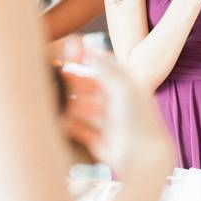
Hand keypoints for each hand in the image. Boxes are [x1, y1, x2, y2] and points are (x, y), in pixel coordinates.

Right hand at [61, 42, 172, 176]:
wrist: (144, 158)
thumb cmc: (138, 118)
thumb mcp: (121, 85)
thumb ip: (102, 64)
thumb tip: (84, 43)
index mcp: (125, 87)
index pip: (103, 68)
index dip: (86, 61)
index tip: (68, 56)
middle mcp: (117, 104)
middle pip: (89, 88)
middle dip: (73, 84)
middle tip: (56, 80)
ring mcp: (108, 124)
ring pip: (82, 109)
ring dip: (70, 105)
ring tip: (56, 101)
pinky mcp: (99, 143)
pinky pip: (80, 131)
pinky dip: (69, 126)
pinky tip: (59, 122)